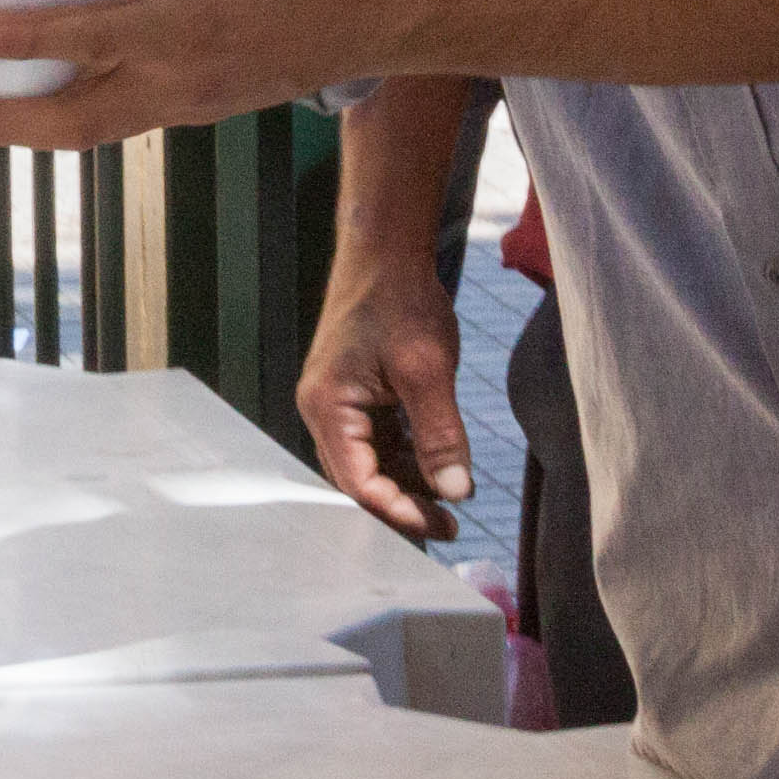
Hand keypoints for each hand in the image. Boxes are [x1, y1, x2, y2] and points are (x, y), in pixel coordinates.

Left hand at [0, 0, 382, 149]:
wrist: (375, 14)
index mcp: (179, 29)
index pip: (84, 37)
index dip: (24, 36)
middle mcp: (176, 81)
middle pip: (71, 121)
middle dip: (1, 123)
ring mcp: (187, 105)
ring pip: (93, 131)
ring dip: (30, 129)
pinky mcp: (198, 109)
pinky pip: (122, 122)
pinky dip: (75, 117)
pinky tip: (45, 98)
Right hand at [297, 258, 473, 541]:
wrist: (387, 252)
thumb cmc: (400, 300)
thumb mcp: (427, 371)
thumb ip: (440, 436)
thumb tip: (456, 492)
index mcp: (327, 406)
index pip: (357, 482)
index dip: (398, 510)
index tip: (442, 525)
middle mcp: (323, 410)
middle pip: (356, 479)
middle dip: (401, 506)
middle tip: (449, 526)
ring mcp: (337, 402)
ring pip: (368, 463)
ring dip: (406, 485)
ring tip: (451, 504)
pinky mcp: (355, 395)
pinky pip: (376, 441)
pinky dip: (406, 460)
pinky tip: (439, 470)